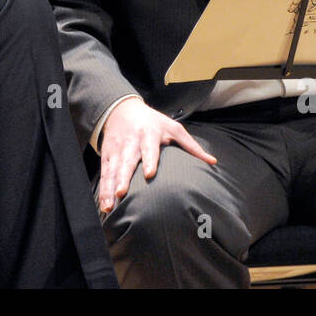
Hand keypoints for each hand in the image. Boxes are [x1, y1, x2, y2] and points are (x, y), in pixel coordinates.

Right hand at [97, 97, 216, 213]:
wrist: (122, 109)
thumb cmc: (153, 122)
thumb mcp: (173, 128)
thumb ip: (191, 146)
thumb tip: (213, 162)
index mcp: (149, 134)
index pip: (149, 149)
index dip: (149, 161)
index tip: (149, 174)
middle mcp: (131, 142)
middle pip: (126, 162)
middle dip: (123, 178)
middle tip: (121, 193)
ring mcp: (117, 150)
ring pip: (112, 170)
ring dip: (109, 188)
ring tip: (108, 206)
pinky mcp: (107, 156)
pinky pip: (104, 174)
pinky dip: (103, 189)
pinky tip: (104, 205)